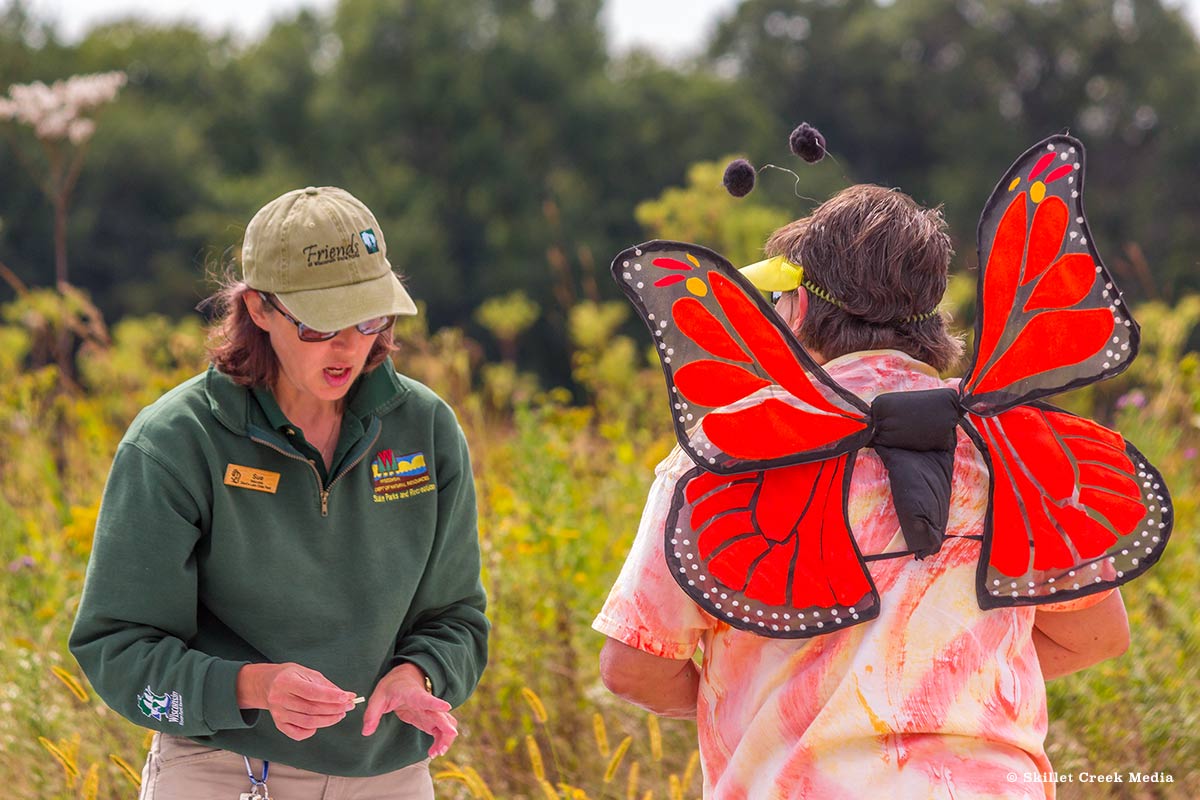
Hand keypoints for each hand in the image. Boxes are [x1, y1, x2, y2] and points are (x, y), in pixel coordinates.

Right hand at [237, 662, 355, 740]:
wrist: (268, 684)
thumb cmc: (291, 676)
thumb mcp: (308, 673)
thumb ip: (328, 686)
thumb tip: (349, 696)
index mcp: (286, 681)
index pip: (312, 692)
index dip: (331, 697)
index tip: (347, 698)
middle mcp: (279, 698)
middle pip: (311, 709)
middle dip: (334, 709)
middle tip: (348, 707)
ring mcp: (278, 713)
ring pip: (307, 722)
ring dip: (327, 720)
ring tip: (340, 715)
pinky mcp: (278, 724)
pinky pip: (297, 733)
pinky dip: (311, 731)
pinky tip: (320, 723)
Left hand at [361, 663, 457, 756]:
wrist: (404, 677)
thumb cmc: (393, 685)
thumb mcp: (378, 696)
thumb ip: (372, 714)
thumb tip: (366, 732)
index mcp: (413, 694)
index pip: (426, 698)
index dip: (436, 703)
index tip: (446, 707)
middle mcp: (426, 704)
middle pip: (441, 716)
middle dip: (445, 731)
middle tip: (440, 749)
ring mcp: (430, 712)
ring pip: (446, 724)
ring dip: (444, 739)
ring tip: (436, 753)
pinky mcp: (429, 720)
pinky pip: (440, 731)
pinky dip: (440, 741)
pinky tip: (434, 751)